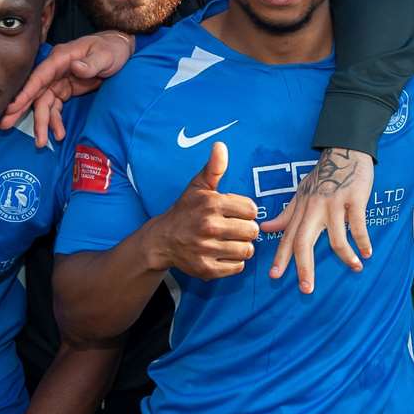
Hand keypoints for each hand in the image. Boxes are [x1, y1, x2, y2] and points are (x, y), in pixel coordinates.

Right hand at [0, 31, 134, 146]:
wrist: (120, 50)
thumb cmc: (111, 48)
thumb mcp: (105, 55)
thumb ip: (91, 63)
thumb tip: (75, 67)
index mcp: (60, 58)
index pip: (39, 76)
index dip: (25, 92)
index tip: (13, 106)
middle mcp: (55, 70)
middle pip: (35, 92)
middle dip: (21, 109)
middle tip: (6, 125)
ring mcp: (59, 81)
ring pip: (44, 104)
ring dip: (42, 122)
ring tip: (41, 142)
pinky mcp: (65, 90)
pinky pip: (55, 107)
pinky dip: (55, 121)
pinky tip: (58, 134)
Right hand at [148, 142, 258, 279]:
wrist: (161, 240)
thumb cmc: (185, 211)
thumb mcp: (198, 187)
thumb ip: (213, 167)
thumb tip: (220, 145)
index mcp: (210, 204)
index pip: (251, 209)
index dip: (246, 211)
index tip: (236, 213)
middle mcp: (209, 226)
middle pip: (252, 231)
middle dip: (247, 230)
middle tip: (235, 229)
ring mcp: (207, 249)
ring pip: (247, 250)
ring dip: (242, 247)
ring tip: (231, 241)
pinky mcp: (206, 268)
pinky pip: (237, 267)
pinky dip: (234, 263)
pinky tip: (223, 254)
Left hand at [259, 148, 373, 294]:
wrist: (345, 149)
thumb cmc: (323, 175)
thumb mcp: (301, 194)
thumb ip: (285, 214)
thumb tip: (265, 228)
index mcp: (302, 209)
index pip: (288, 236)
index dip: (280, 257)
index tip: (274, 276)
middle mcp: (314, 208)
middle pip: (304, 242)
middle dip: (304, 267)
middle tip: (306, 289)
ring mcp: (334, 204)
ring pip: (336, 238)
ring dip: (346, 256)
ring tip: (355, 268)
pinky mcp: (354, 199)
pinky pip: (358, 225)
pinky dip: (363, 241)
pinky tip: (367, 252)